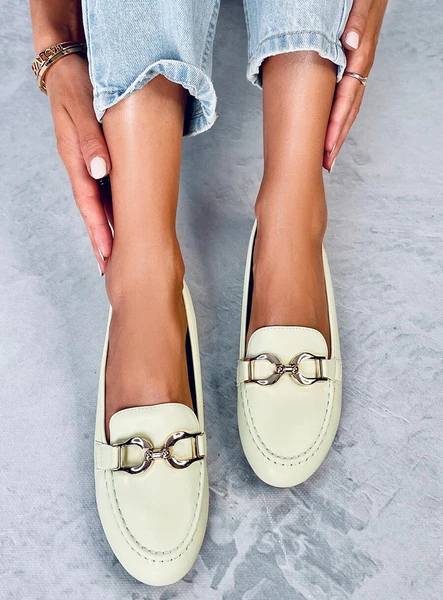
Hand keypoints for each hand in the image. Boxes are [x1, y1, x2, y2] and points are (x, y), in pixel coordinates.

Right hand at [45, 52, 112, 274]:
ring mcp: (86, 161)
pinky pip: (102, 186)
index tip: (107, 251)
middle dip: (99, 237)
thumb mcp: (81, 107)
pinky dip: (108, 205)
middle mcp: (80, 163)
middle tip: (108, 265)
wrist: (68, 64)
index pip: (88, 200)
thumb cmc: (75, 83)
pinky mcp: (94, 155)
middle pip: (91, 208)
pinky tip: (117, 216)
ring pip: (96, 200)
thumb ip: (90, 140)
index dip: (97, 227)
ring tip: (112, 250)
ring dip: (104, 224)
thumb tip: (100, 171)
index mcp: (74, 157)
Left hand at [323, 0, 387, 170]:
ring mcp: (357, 66)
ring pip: (349, 106)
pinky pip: (345, 95)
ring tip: (328, 155)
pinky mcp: (351, 64)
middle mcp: (360, 65)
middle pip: (349, 109)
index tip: (326, 145)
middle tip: (326, 163)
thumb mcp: (361, 3)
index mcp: (360, 55)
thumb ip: (357, 23)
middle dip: (337, 138)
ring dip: (338, 131)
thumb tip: (352, 43)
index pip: (347, 97)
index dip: (336, 123)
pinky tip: (331, 127)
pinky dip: (338, 114)